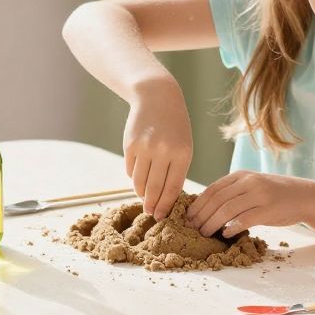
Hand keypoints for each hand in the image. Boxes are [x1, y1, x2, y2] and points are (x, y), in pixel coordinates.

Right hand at [124, 77, 192, 217]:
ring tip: (143, 196)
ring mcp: (145, 148)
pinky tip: (138, 176)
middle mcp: (163, 152)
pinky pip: (130, 170)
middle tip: (149, 213)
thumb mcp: (184, 146)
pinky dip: (134, 177)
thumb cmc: (174, 127)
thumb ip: (177, 170)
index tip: (161, 217)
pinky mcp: (130, 145)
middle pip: (154, 188)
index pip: (173, 188)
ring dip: (141, 192)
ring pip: (139, 182)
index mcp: (182, 154)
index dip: (165, 205)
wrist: (157, 98)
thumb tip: (165, 198)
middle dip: (151, 205)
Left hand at [186, 171, 314, 237]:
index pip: (212, 189)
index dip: (198, 204)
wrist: (305, 196)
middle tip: (192, 228)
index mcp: (241, 175)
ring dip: (212, 223)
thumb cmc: (275, 194)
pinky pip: (245, 219)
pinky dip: (232, 227)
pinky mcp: (269, 209)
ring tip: (204, 233)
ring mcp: (259, 195)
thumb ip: (233, 192)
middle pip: (217, 199)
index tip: (187, 217)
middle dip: (201, 215)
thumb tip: (206, 208)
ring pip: (227, 209)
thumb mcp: (252, 186)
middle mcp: (249, 182)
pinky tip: (225, 234)